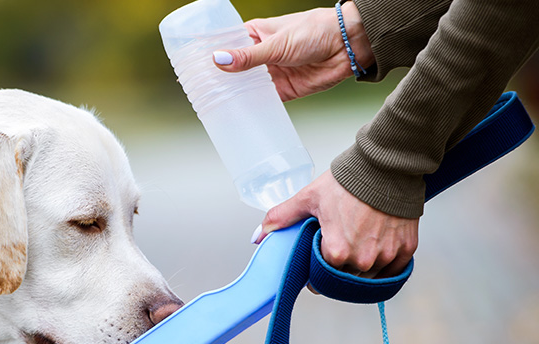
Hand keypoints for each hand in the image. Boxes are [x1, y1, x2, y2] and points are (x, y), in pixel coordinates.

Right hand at [213, 2, 373, 100]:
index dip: (210, 55)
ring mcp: (271, 74)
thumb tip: (219, 60)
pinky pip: (264, 102)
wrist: (346, 46)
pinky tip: (239, 116)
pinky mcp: (284, 91)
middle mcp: (260, 55)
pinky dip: (253, 109)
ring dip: (234, 96)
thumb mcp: (276, 44)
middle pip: (233, 71)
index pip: (226, 45)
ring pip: (246, 88)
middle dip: (219, 81)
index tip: (192, 67)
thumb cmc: (314, 31)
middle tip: (198, 92)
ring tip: (212, 106)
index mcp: (254, 35)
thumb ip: (248, 56)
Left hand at [254, 171, 417, 278]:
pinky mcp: (407, 249)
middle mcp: (363, 260)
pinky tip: (377, 247)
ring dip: (363, 267)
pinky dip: (386, 264)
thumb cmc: (345, 182)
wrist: (385, 166)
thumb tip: (258, 235)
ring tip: (358, 242)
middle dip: (340, 267)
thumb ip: (281, 218)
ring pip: (370, 277)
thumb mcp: (308, 198)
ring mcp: (387, 256)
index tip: (320, 258)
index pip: (322, 276)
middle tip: (340, 245)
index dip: (318, 268)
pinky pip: (394, 270)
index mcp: (336, 252)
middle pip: (346, 278)